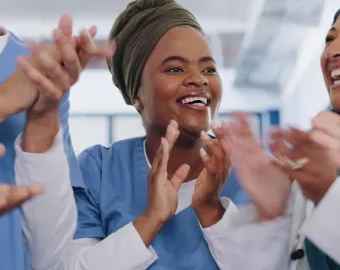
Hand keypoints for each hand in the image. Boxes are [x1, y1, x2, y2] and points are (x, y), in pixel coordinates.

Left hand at [18, 14, 113, 116]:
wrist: (45, 105)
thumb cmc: (55, 79)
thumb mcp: (64, 58)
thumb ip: (74, 41)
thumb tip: (93, 27)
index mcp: (77, 64)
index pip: (87, 51)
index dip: (87, 41)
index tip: (85, 29)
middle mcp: (73, 75)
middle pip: (73, 60)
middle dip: (65, 44)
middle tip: (55, 30)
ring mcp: (63, 86)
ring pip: (56, 72)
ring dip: (45, 58)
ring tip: (34, 47)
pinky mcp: (51, 95)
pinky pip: (41, 83)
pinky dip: (30, 71)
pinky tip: (20, 59)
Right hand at [136, 121, 189, 244]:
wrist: (156, 217)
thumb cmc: (163, 204)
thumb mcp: (173, 187)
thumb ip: (178, 176)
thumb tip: (185, 165)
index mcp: (161, 171)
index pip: (167, 152)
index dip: (171, 139)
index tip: (176, 127)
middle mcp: (156, 170)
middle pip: (164, 149)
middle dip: (169, 135)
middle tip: (174, 121)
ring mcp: (155, 174)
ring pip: (162, 153)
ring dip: (167, 140)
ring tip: (171, 127)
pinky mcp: (156, 179)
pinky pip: (160, 164)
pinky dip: (163, 152)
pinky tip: (166, 143)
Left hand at [192, 125, 230, 226]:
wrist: (206, 206)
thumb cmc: (209, 185)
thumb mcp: (213, 167)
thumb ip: (215, 154)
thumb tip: (217, 139)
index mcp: (226, 165)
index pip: (231, 146)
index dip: (229, 134)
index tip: (224, 121)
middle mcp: (226, 169)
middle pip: (229, 148)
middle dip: (223, 135)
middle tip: (217, 122)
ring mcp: (221, 176)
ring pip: (221, 158)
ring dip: (213, 145)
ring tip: (204, 134)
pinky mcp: (212, 183)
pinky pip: (212, 170)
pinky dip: (207, 160)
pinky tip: (201, 151)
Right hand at [220, 112, 291, 219]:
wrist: (277, 207)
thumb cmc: (281, 189)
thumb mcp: (286, 165)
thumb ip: (282, 151)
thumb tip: (282, 134)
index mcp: (260, 155)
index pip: (251, 136)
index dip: (245, 124)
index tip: (239, 112)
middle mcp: (251, 159)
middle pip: (240, 140)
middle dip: (232, 127)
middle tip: (224, 115)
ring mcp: (247, 166)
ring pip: (235, 148)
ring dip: (227, 137)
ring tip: (219, 125)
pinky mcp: (245, 175)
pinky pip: (236, 162)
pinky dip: (230, 152)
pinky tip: (225, 143)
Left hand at [270, 126, 338, 202]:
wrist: (333, 195)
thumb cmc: (325, 175)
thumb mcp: (326, 157)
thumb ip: (315, 145)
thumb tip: (303, 131)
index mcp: (323, 151)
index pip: (309, 138)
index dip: (296, 131)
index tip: (285, 126)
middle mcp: (319, 158)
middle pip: (299, 144)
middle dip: (284, 136)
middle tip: (272, 130)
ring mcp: (313, 169)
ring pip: (294, 156)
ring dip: (280, 148)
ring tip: (269, 142)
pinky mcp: (307, 180)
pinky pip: (291, 171)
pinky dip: (281, 165)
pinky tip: (271, 161)